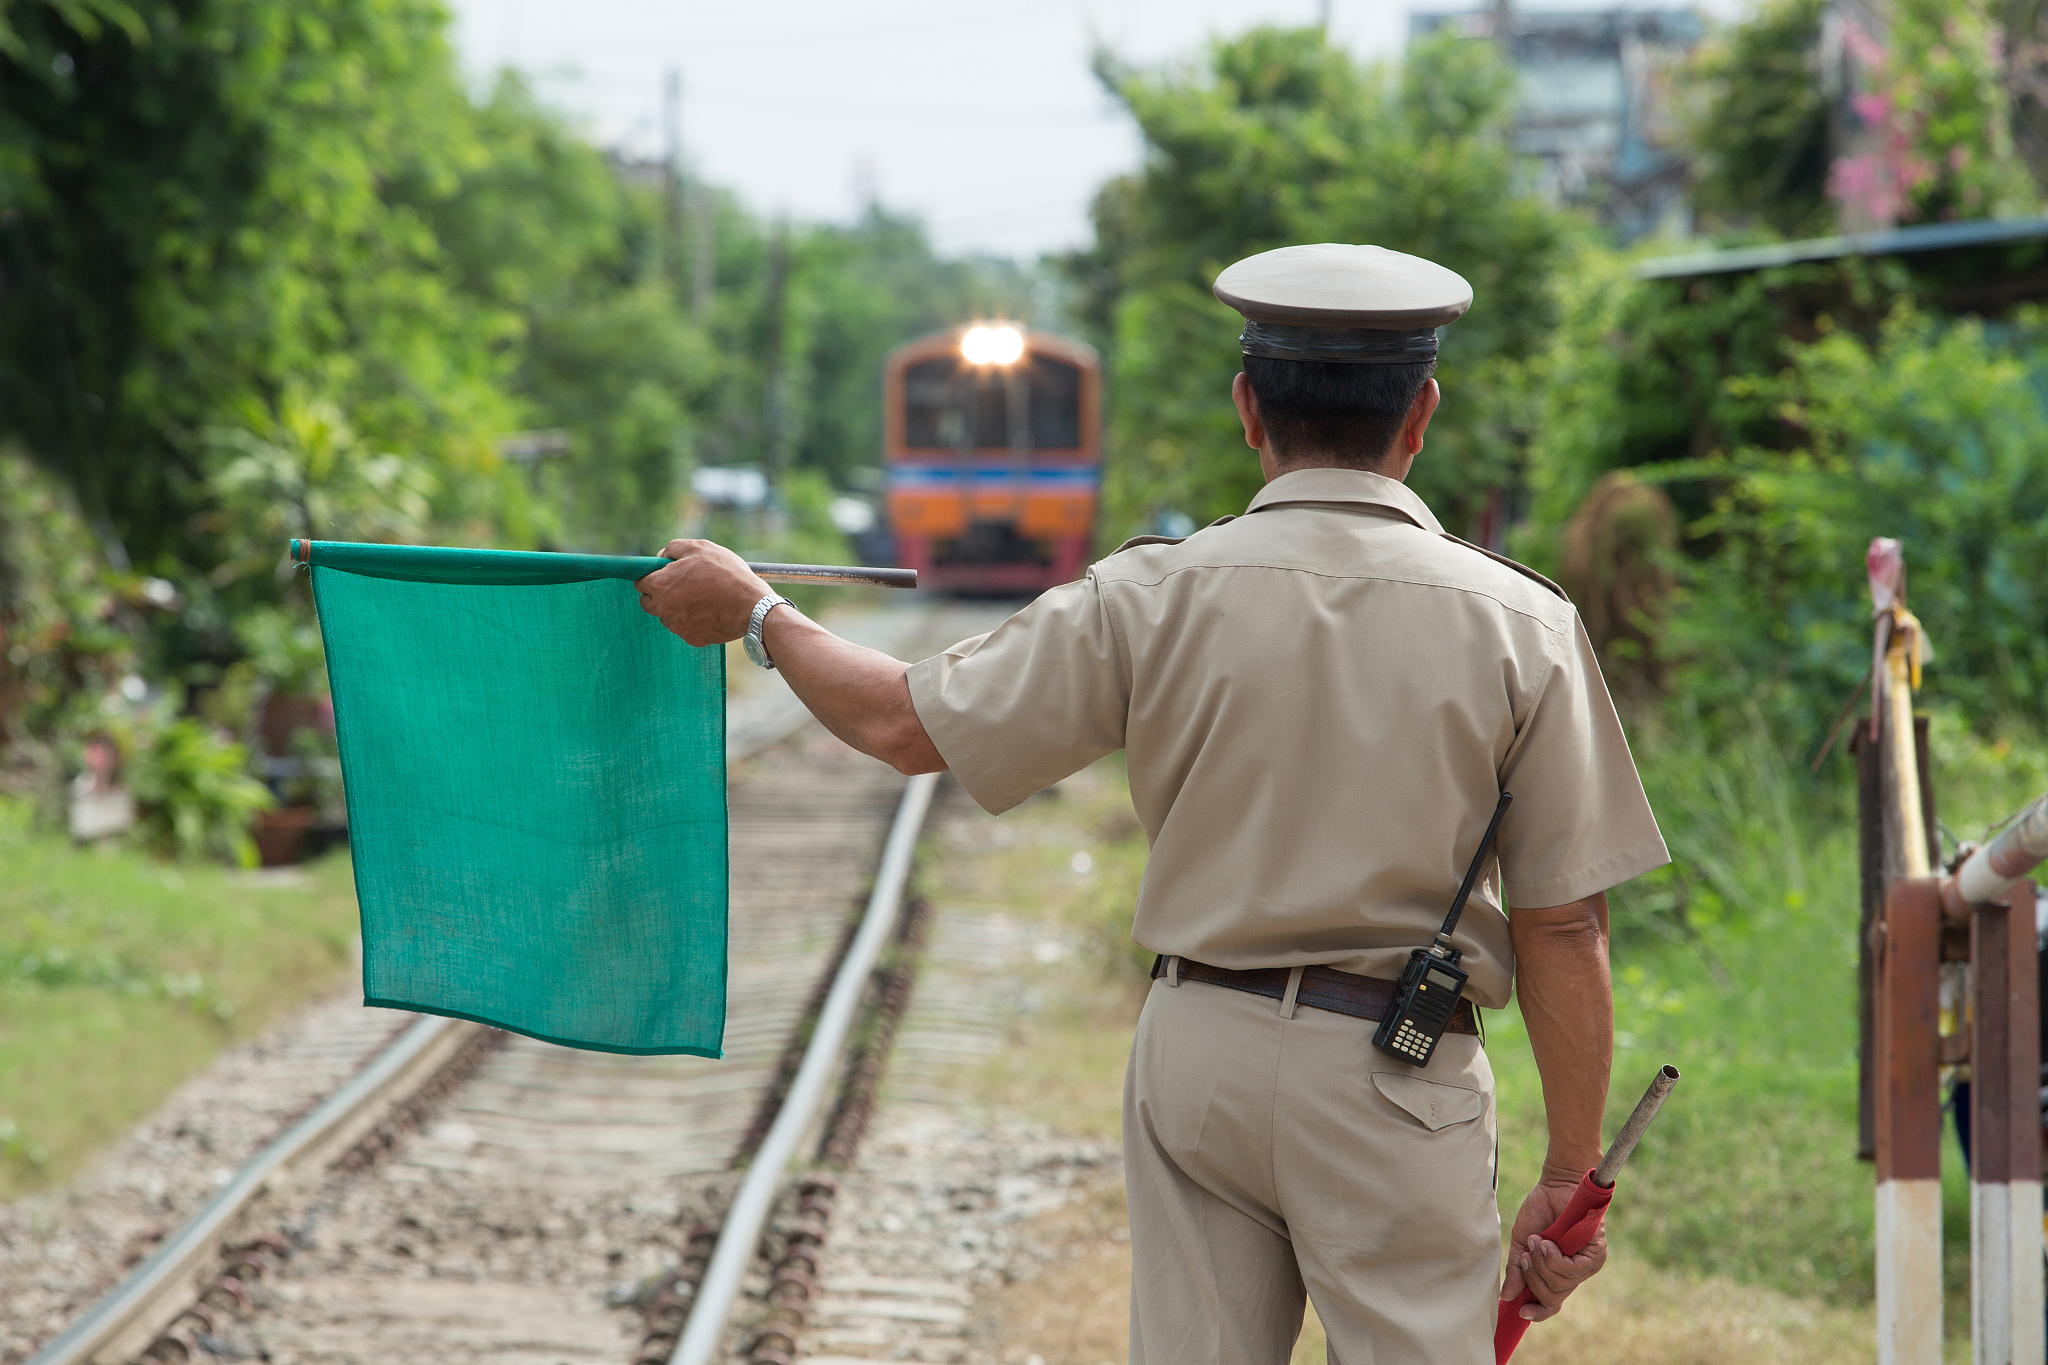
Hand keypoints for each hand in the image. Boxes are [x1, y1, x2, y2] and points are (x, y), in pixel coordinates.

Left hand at [635, 540, 771, 645]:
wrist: (751, 605)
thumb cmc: (726, 573)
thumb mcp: (700, 548)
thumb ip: (673, 548)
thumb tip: (661, 556)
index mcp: (661, 584)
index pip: (639, 582)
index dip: (650, 576)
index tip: (663, 574)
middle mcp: (663, 608)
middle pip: (648, 602)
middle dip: (658, 594)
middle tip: (679, 586)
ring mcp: (677, 626)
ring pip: (667, 616)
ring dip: (675, 608)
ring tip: (700, 598)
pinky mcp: (691, 639)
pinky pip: (684, 628)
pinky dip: (692, 621)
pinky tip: (709, 611)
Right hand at [1499, 1177, 1606, 1321]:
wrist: (1556, 1185)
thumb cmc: (1540, 1211)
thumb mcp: (1521, 1242)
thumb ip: (1516, 1270)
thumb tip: (1506, 1297)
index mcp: (1559, 1273)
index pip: (1552, 1303)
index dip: (1538, 1312)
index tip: (1521, 1312)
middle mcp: (1576, 1274)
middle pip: (1553, 1298)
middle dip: (1532, 1279)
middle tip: (1523, 1256)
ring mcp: (1587, 1266)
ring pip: (1561, 1286)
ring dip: (1541, 1265)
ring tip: (1536, 1241)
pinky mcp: (1596, 1255)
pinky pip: (1572, 1272)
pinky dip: (1554, 1259)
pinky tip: (1547, 1243)